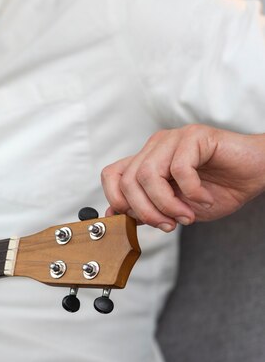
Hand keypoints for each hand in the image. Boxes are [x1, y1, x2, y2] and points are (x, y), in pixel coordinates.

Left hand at [101, 124, 264, 231]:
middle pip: (128, 181)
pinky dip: (191, 192)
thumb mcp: (176, 208)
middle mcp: (155, 147)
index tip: (134, 221)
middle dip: (145, 211)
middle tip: (168, 225)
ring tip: (187, 216)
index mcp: (146, 161)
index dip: (115, 200)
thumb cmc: (217, 190)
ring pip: (149, 174)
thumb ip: (146, 210)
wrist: (256, 175)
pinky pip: (179, 168)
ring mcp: (173, 139)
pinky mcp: (194, 136)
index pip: (111, 175)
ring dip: (167, 204)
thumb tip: (114, 216)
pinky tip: (205, 199)